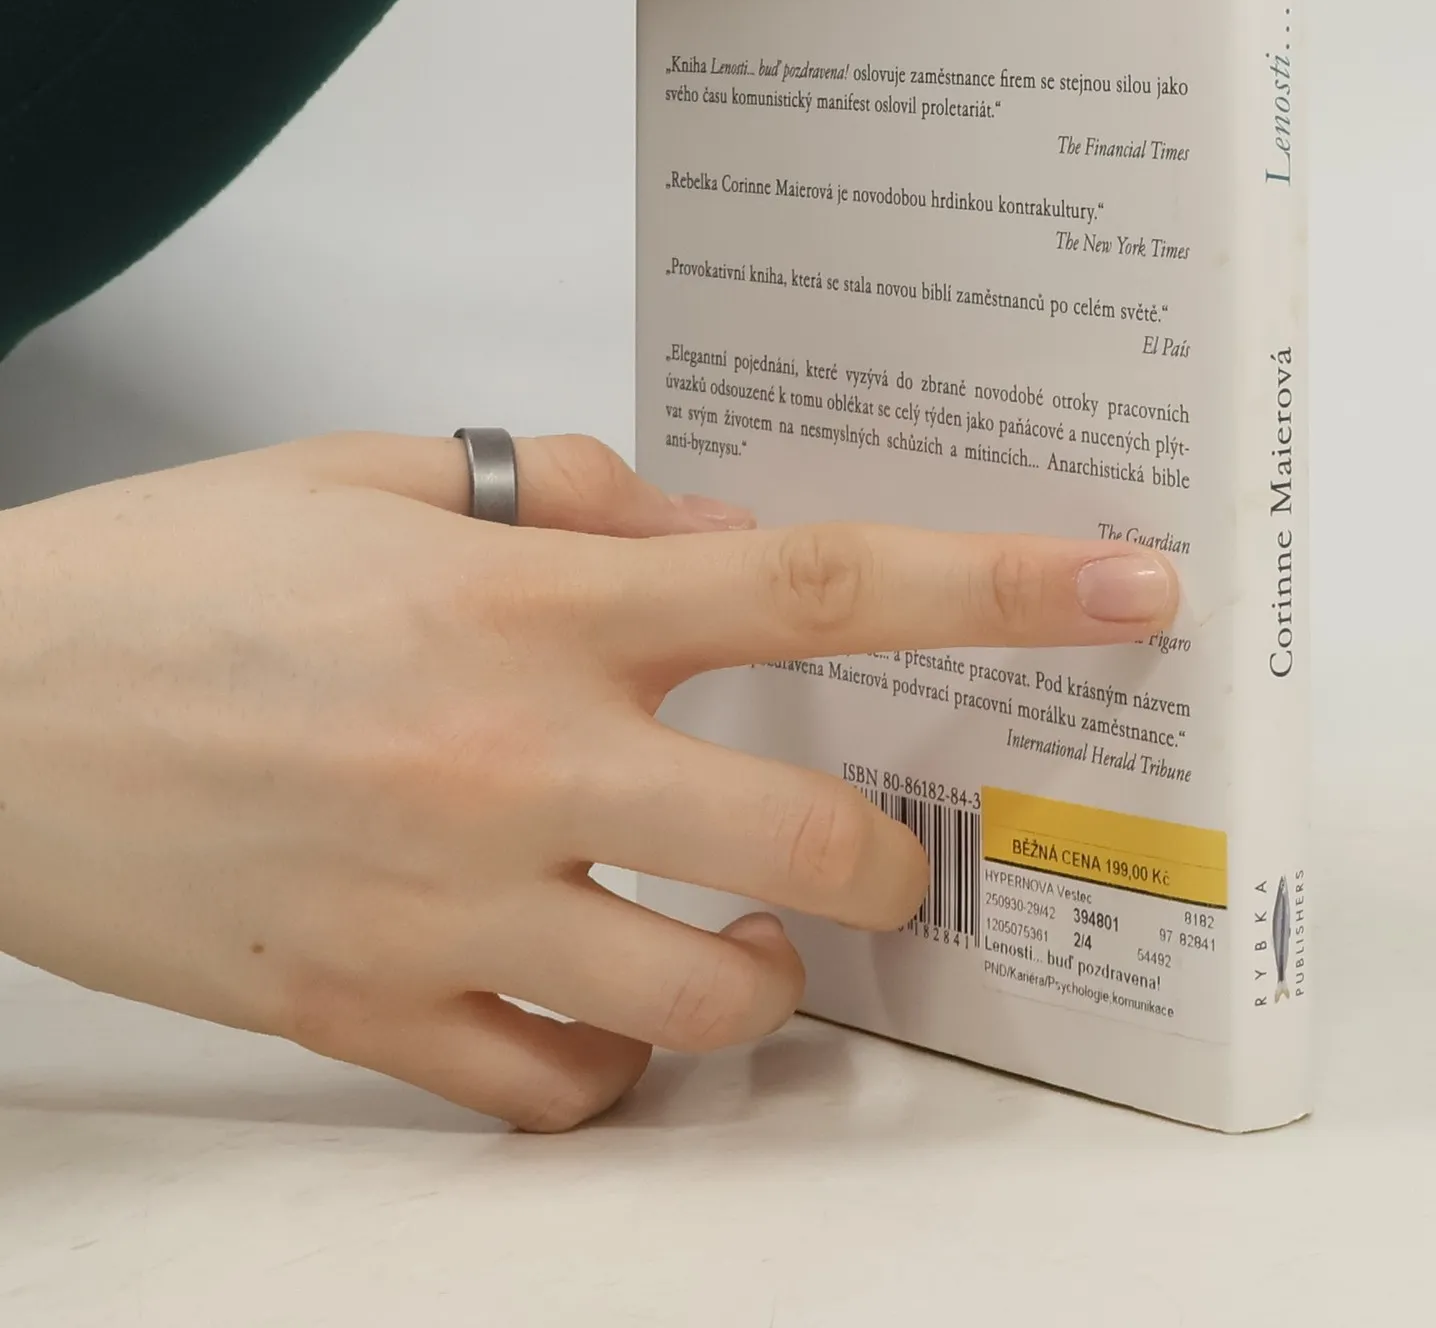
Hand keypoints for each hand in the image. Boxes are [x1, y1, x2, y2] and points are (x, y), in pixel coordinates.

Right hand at [0, 433, 1177, 1129]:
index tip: (1131, 589)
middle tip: (887, 850)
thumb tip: (725, 535)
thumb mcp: (378, 475)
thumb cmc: (171, 574)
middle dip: (890, 861)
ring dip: (762, 978)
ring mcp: (442, 911)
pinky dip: (609, 1062)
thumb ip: (581, 495)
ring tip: (740, 936)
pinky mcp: (364, 1018)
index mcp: (533, 609)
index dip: (1001, 585)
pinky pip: (552, 1092)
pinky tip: (597, 1003)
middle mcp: (514, 764)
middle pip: (805, 841)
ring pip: (698, 1001)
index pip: (824, 586)